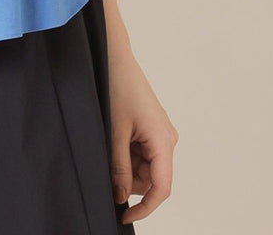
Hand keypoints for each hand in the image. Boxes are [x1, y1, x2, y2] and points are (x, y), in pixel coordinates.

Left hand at [107, 50, 178, 222]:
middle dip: (129, 179)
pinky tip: (114, 137)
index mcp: (163, 141)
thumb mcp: (115, 131)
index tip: (123, 215)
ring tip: (109, 142)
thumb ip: (119, 167)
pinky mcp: (152, 128)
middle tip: (106, 163)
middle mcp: (167, 139)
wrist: (114, 57)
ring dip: (126, 165)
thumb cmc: (117, 87)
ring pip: (144, 167)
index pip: (161, 188)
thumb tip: (121, 197)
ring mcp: (160, 133)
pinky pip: (141, 152)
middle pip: (151, 178)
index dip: (144, 207)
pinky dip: (126, 153)